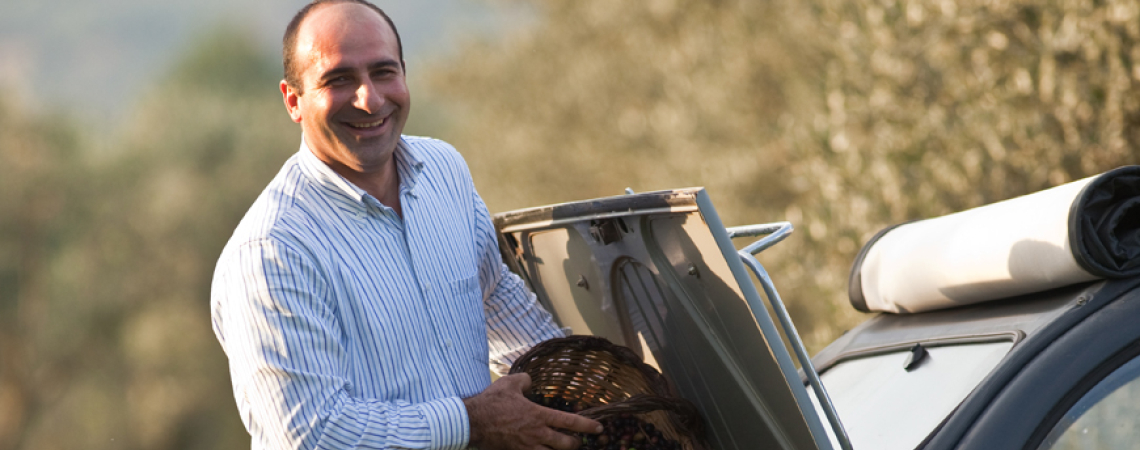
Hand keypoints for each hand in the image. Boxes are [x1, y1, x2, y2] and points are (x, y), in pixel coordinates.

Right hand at [464, 373, 602, 449]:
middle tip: (579, 442)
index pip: (571, 422)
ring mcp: (528, 448)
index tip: (599, 428)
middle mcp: (538, 434)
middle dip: (576, 445)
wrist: (473, 422)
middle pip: (567, 445)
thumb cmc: (492, 401)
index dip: (588, 426)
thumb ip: (526, 380)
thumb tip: (531, 381)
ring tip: (563, 449)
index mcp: (539, 416)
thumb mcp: (510, 383)